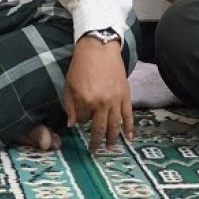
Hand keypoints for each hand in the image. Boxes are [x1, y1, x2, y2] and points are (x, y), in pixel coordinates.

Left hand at [62, 33, 131, 151]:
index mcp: (85, 100)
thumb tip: (72, 125)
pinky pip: (128, 115)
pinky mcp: (126, 95)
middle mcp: (101, 103)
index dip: (81, 120)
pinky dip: (129, 128)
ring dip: (112, 138)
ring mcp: (115, 100)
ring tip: (110, 148)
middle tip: (94, 150)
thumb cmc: (81, 65)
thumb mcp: (69, 85)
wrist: (99, 48)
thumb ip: (69, 106)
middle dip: (96, 141)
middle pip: (99, 127)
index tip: (80, 119)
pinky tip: (128, 138)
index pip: (83, 119)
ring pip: (115, 125)